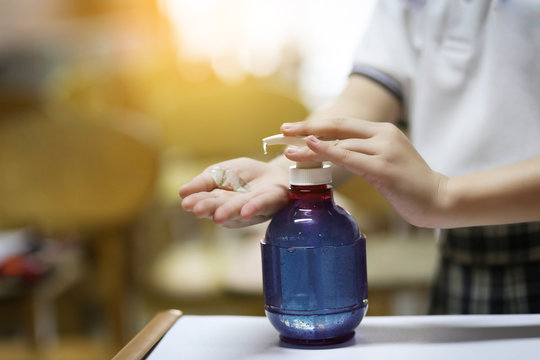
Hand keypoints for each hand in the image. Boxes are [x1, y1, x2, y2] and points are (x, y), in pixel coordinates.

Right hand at [179, 157, 289, 227]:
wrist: (275, 174)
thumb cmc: (246, 176)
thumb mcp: (221, 172)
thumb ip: (204, 182)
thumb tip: (181, 192)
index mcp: (219, 201)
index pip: (206, 201)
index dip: (197, 202)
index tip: (187, 203)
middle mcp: (233, 208)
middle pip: (220, 207)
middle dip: (210, 208)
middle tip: (197, 210)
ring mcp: (252, 207)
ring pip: (239, 209)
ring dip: (228, 211)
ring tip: (218, 215)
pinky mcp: (271, 202)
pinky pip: (261, 206)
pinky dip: (252, 209)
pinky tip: (245, 212)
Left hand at [281, 118, 447, 227]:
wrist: (439, 199)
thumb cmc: (410, 185)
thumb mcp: (385, 161)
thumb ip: (363, 153)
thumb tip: (334, 153)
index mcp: (383, 131)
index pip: (343, 123)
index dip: (316, 125)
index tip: (294, 128)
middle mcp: (383, 135)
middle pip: (338, 127)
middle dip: (307, 128)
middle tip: (282, 130)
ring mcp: (384, 150)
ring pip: (340, 143)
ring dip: (311, 148)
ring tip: (289, 151)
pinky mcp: (383, 168)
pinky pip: (349, 157)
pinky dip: (328, 151)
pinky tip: (312, 147)